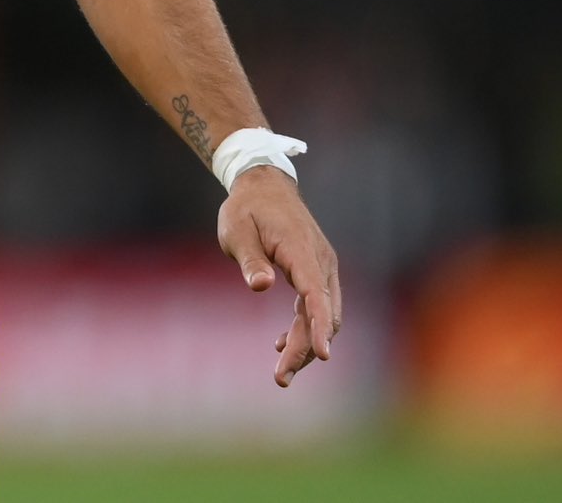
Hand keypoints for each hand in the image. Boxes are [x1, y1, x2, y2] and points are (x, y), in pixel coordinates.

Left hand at [216, 166, 341, 387]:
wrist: (264, 184)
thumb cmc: (246, 208)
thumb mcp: (236, 230)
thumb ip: (250, 259)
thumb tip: (261, 286)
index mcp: (301, 250)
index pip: (316, 295)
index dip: (320, 326)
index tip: (324, 356)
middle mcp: (320, 261)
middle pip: (324, 313)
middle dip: (306, 348)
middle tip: (281, 378)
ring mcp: (322, 266)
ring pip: (324, 314)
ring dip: (307, 343)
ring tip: (282, 372)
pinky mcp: (317, 271)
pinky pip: (318, 305)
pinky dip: (306, 327)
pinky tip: (281, 343)